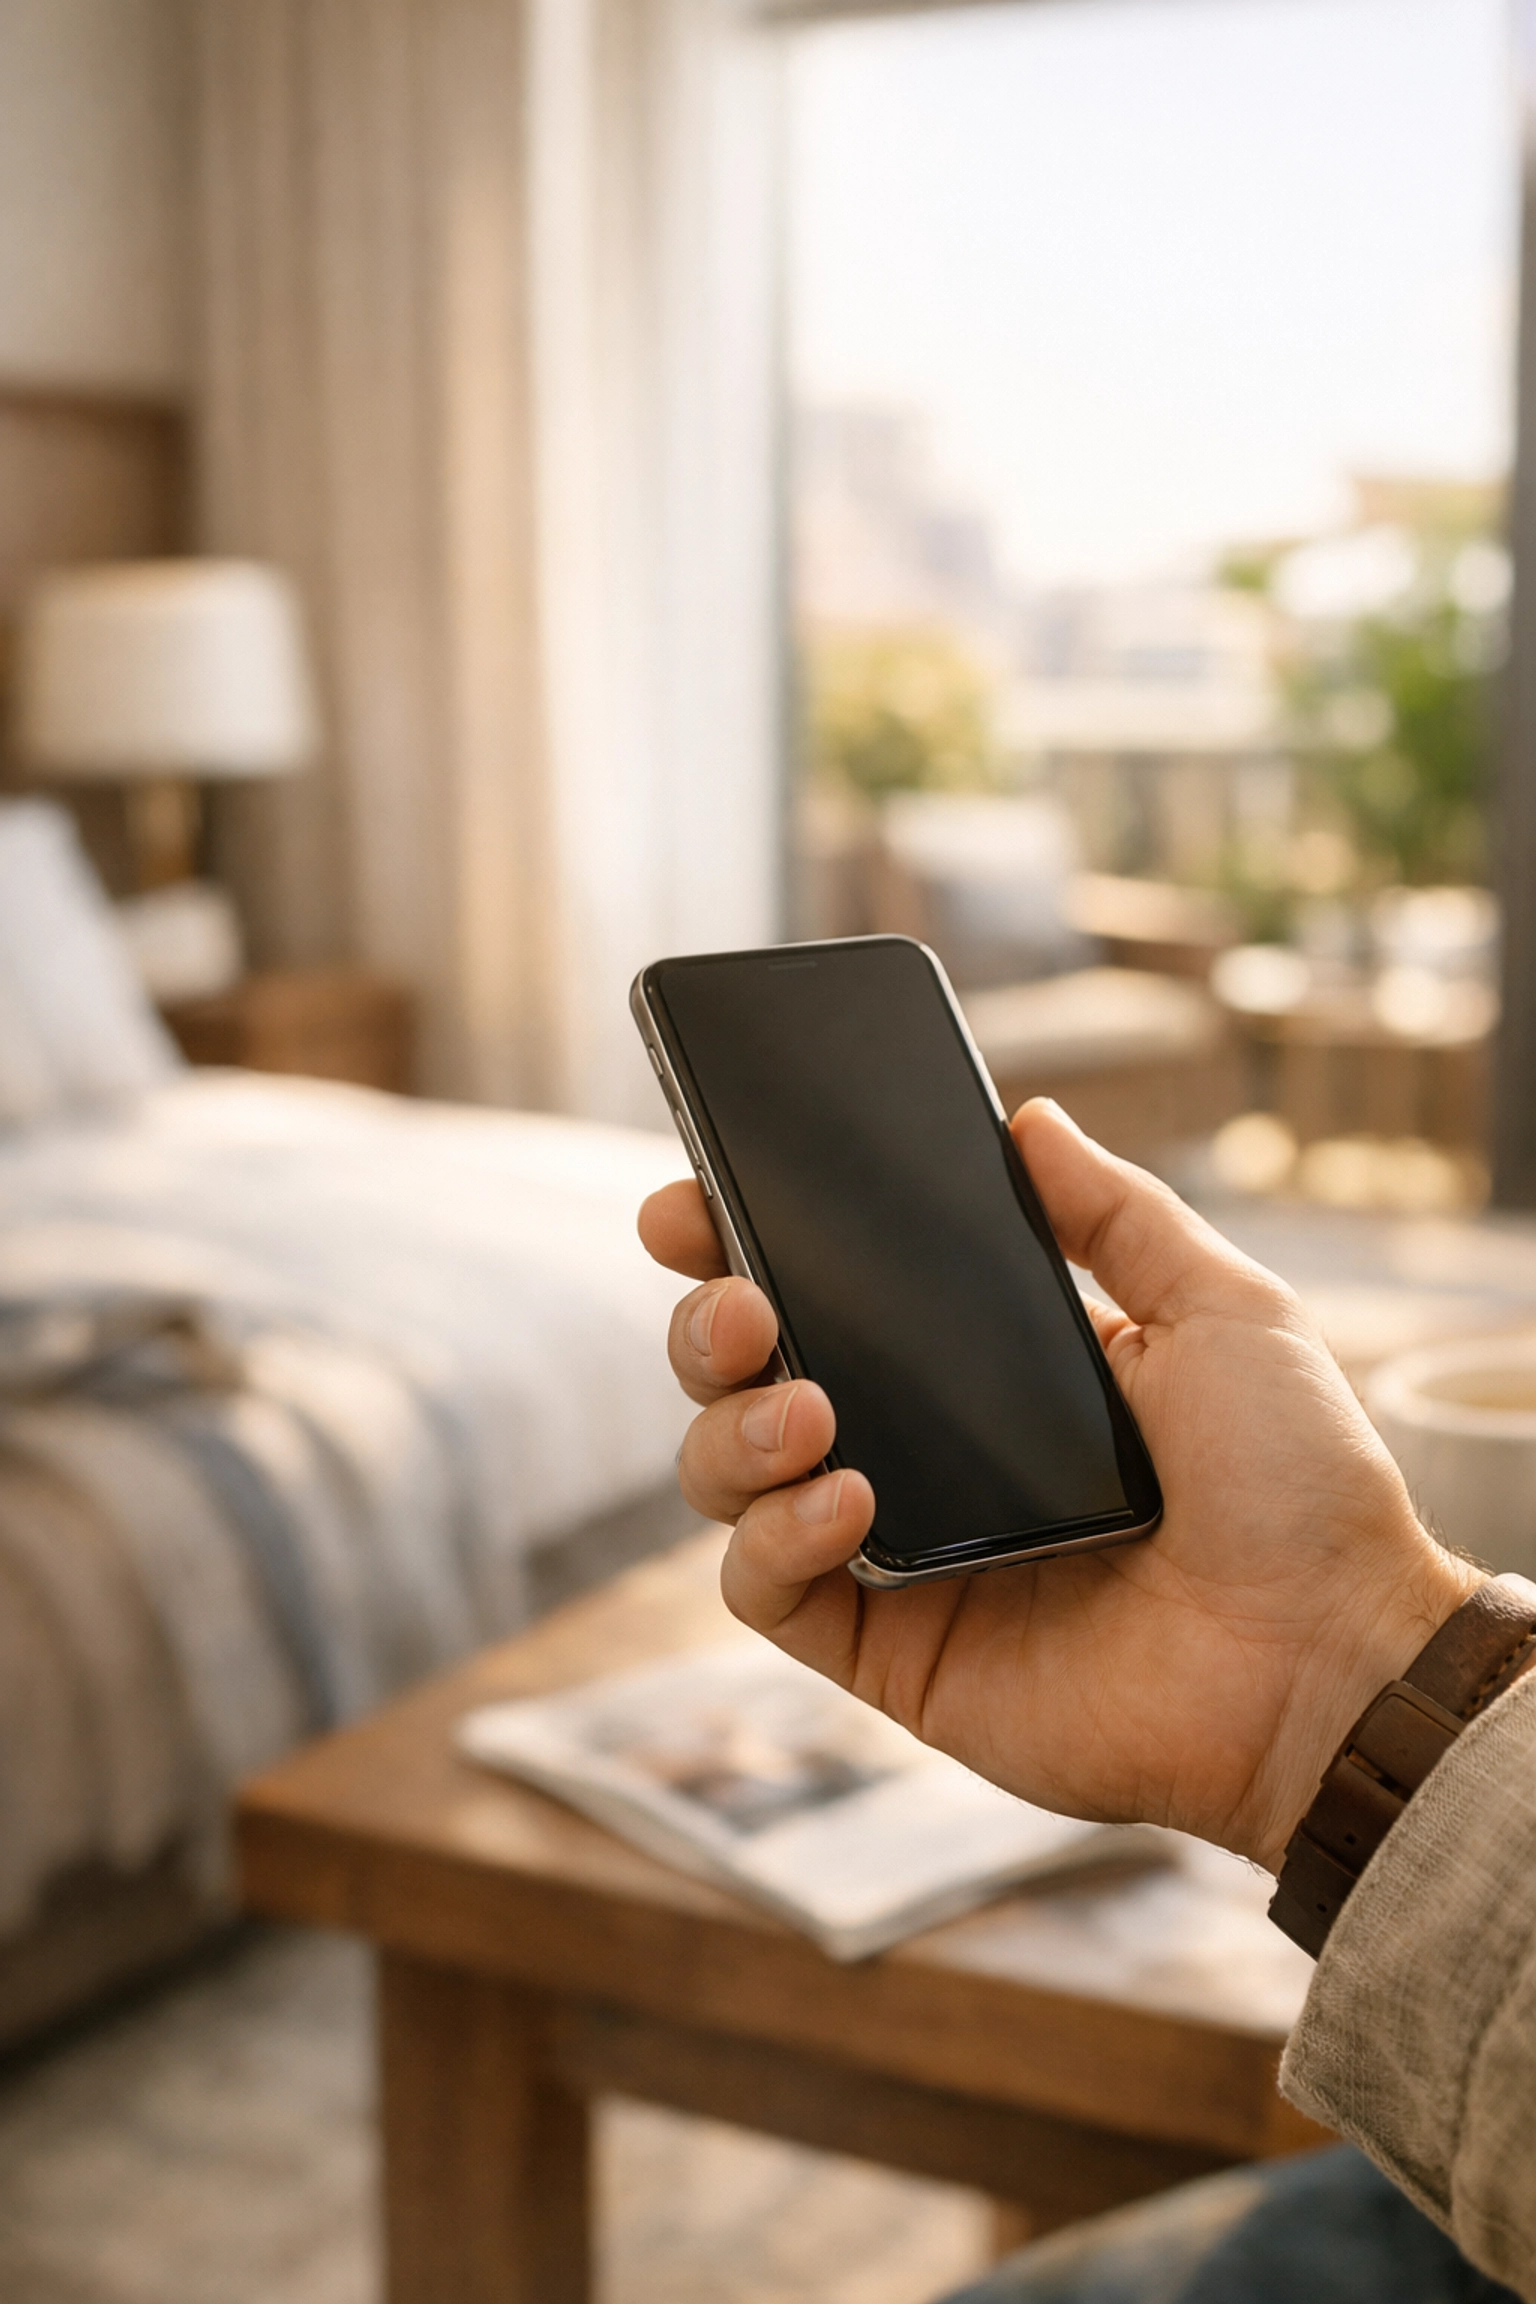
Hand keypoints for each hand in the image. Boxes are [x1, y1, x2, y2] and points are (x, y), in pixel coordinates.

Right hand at [638, 1100, 1476, 1875]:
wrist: (1326, 1658)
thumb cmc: (1297, 1486)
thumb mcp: (1221, 1309)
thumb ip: (1117, 1213)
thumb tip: (1028, 1119)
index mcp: (981, 1372)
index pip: (828, 1294)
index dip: (739, 1244)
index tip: (696, 1202)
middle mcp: (919, 1455)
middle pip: (745, 1377)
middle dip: (707, 1329)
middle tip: (744, 1305)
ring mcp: (894, 1554)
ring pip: (726, 1479)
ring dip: (730, 1428)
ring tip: (803, 1408)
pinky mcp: (887, 1650)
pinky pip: (764, 1592)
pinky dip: (774, 1538)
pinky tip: (847, 1497)